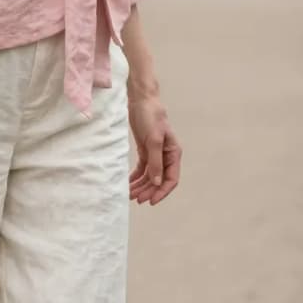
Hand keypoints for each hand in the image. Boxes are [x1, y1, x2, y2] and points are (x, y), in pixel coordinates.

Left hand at [127, 91, 181, 205]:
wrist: (141, 101)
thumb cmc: (151, 117)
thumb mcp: (154, 140)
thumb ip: (155, 162)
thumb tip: (157, 182)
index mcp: (173, 153)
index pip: (171, 178)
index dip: (162, 192)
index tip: (151, 201)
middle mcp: (166, 156)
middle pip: (159, 180)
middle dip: (148, 190)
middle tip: (136, 199)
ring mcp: (155, 154)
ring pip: (149, 176)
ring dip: (140, 186)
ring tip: (129, 194)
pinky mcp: (145, 150)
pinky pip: (142, 169)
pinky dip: (135, 177)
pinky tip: (128, 184)